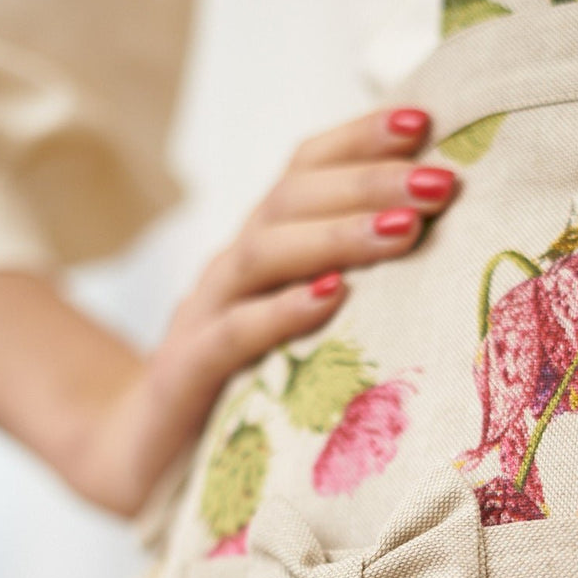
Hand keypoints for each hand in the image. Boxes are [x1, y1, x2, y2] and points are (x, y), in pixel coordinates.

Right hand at [0, 108, 456, 516]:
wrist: (139, 456)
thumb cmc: (240, 389)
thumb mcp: (295, 329)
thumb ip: (345, 284)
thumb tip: (435, 249)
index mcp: (260, 250)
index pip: (303, 171)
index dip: (357, 139)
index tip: (426, 121)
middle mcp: (231, 271)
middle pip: (291, 200)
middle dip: (368, 181)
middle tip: (439, 180)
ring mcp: (203, 318)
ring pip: (265, 254)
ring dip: (339, 234)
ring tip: (405, 227)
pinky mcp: (187, 376)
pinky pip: (232, 335)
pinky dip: (281, 312)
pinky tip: (331, 297)